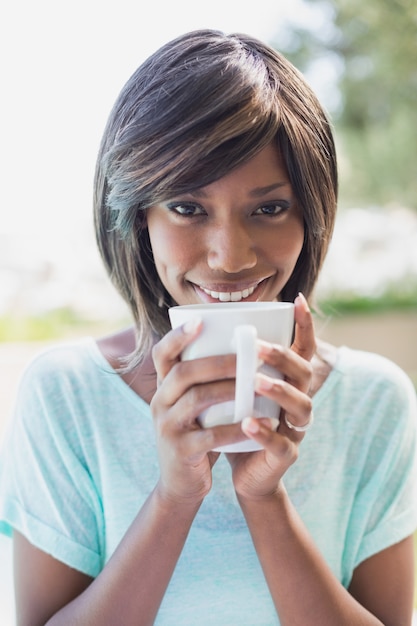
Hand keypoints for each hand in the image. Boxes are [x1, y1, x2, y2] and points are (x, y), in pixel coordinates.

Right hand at [150, 319, 247, 504]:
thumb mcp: (191, 404)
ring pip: (197, 400)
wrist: (181, 482)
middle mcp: (159, 403)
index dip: (178, 336)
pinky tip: (258, 422)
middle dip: (219, 361)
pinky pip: (210, 435)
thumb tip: (236, 342)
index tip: (200, 321)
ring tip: (258, 384)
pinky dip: (236, 428)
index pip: (162, 354)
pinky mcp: (180, 451)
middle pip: (184, 373)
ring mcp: (167, 427)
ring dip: (230, 390)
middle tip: (250, 355)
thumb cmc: (196, 432)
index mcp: (163, 387)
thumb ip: (204, 379)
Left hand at [227, 293, 314, 499]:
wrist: (244, 473)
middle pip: (304, 372)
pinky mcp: (286, 455)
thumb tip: (199, 324)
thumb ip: (228, 364)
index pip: (303, 349)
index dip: (305, 325)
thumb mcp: (233, 391)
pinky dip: (265, 432)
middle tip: (257, 347)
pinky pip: (281, 443)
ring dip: (279, 391)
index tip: (299, 299)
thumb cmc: (237, 423)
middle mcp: (298, 400)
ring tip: (256, 382)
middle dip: (282, 357)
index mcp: (288, 382)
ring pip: (301, 406)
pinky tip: (248, 423)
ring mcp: (296, 428)